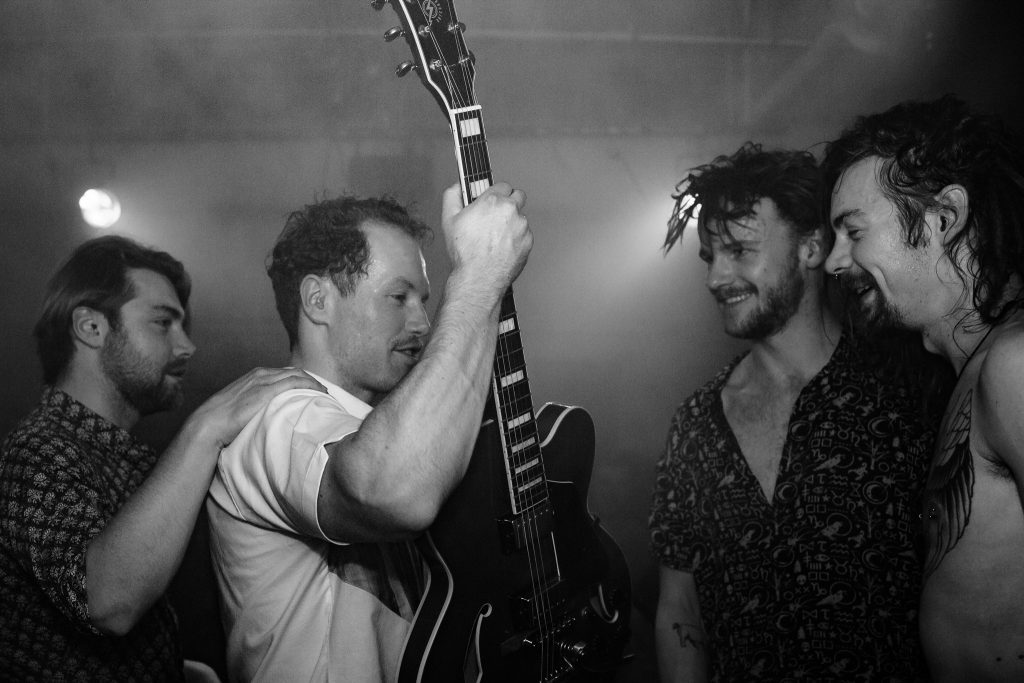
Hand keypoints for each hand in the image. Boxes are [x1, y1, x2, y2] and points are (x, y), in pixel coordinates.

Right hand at [188, 367, 325, 448]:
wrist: (209, 423)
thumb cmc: (223, 420)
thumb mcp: (242, 406)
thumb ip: (256, 404)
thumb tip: (268, 416)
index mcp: (255, 375)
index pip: (285, 373)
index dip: (302, 380)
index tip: (313, 390)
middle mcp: (261, 374)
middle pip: (294, 372)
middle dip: (311, 381)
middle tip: (324, 393)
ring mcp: (264, 381)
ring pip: (298, 376)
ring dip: (314, 384)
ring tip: (325, 395)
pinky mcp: (266, 391)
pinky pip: (295, 383)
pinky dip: (310, 386)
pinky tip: (320, 394)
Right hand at [441, 181, 532, 294]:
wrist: (480, 277)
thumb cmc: (465, 252)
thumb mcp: (449, 220)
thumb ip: (452, 196)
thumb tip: (457, 187)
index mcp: (492, 201)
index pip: (503, 185)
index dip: (497, 193)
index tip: (492, 200)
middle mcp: (510, 210)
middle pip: (518, 196)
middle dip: (510, 203)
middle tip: (498, 215)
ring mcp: (522, 226)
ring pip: (521, 217)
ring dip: (513, 223)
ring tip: (497, 238)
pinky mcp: (528, 241)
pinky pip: (525, 235)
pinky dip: (517, 239)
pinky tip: (504, 247)